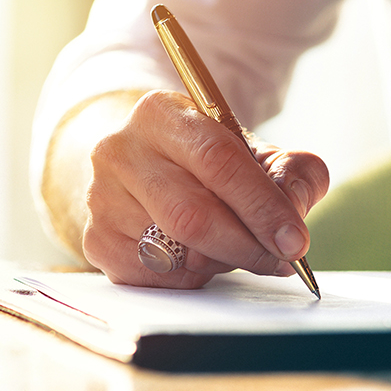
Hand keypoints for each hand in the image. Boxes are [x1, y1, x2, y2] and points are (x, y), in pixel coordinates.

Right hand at [74, 90, 328, 286]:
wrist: (143, 165)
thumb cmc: (205, 160)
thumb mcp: (253, 151)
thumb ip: (291, 171)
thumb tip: (294, 208)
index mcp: (160, 113)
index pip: (218, 161)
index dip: (262, 206)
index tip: (294, 240)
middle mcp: (119, 150)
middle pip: (192, 214)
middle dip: (247, 245)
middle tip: (281, 260)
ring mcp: (101, 198)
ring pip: (175, 251)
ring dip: (221, 261)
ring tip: (238, 247)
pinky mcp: (96, 239)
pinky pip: (156, 276)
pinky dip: (191, 276)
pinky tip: (200, 256)